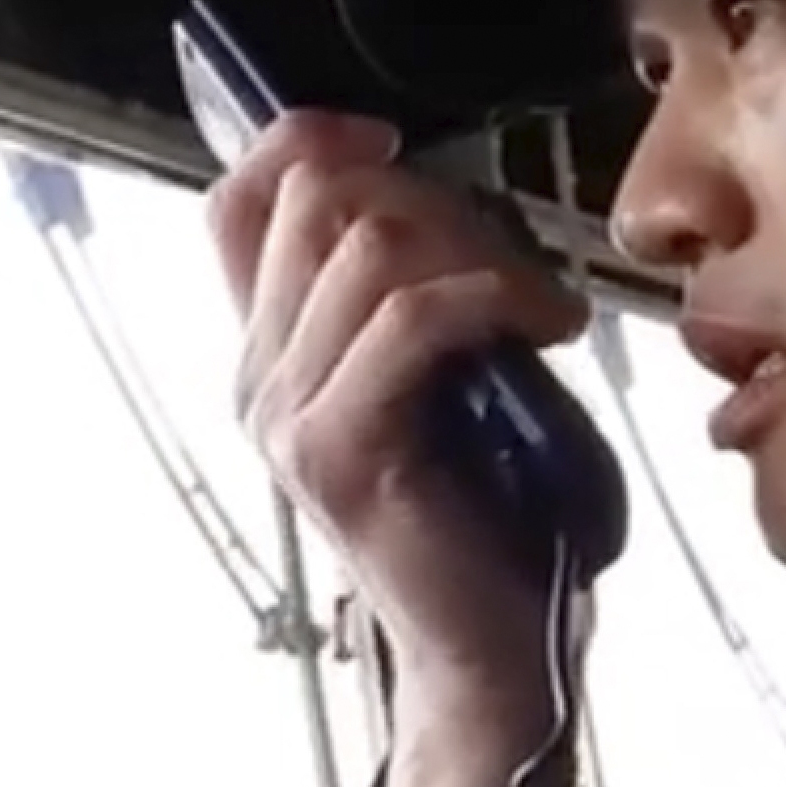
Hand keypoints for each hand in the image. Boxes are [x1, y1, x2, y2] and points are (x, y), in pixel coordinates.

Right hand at [208, 110, 591, 786]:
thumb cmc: (489, 510)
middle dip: (434, 196)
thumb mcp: (445, 375)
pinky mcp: (340, 448)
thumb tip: (437, 192)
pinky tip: (551, 330)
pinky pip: (414, 317)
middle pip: (315, 198)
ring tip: (540, 307)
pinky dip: (498, 296)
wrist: (487, 647)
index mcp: (267, 351)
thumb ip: (410, 294)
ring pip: (366, 242)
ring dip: (480, 248)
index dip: (306, 139)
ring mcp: (286, 414)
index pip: (235, 199)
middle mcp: (255, 377)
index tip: (396, 143)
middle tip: (514, 260)